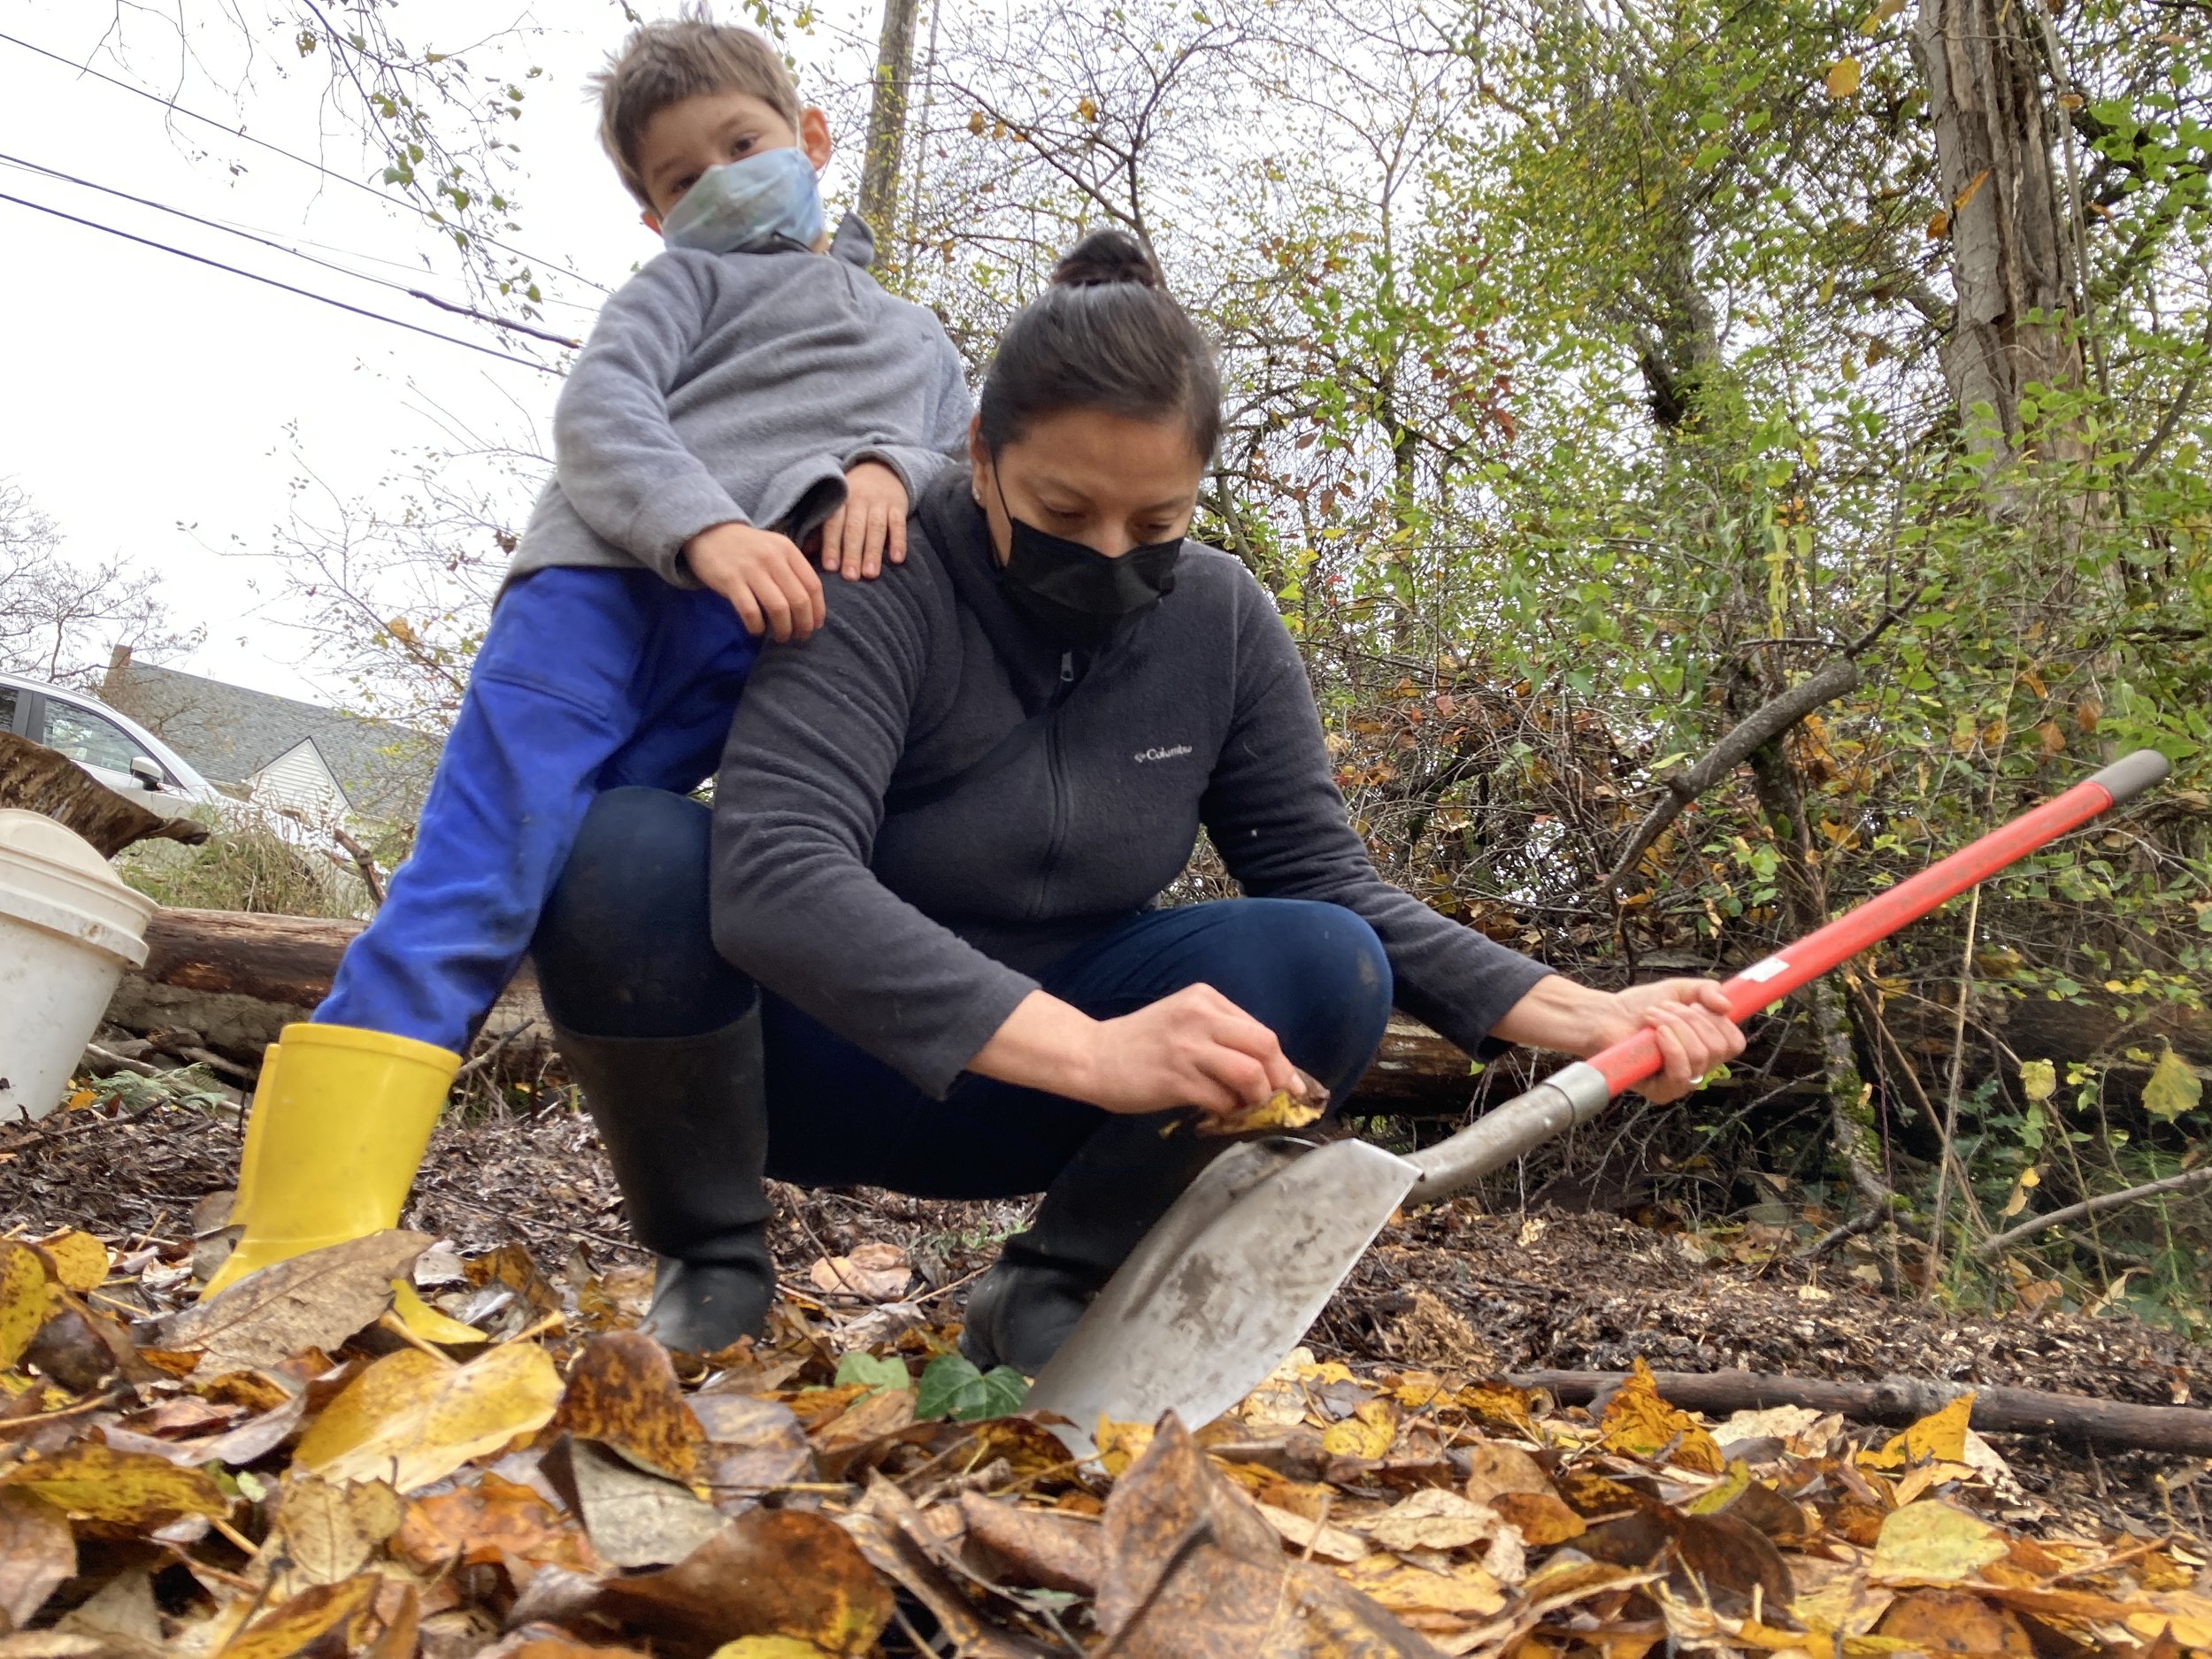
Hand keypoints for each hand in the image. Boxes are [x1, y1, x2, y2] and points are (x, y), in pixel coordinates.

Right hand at [684, 520, 825, 641]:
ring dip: (783, 629)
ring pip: (778, 608)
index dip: (818, 610)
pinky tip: (757, 630)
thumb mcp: (775, 548)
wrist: (709, 533)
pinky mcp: (730, 580)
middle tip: (800, 636)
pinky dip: (757, 627)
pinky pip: (750, 611)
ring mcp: (751, 569)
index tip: (815, 625)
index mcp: (788, 550)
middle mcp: (772, 558)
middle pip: (798, 600)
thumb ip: (793, 570)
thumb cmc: (748, 548)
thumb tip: (811, 606)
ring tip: (781, 637)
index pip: (813, 585)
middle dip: (803, 624)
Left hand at [820, 460, 909, 580]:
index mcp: (840, 500)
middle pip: (854, 528)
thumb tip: (804, 553)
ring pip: (876, 528)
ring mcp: (879, 502)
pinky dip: (899, 541)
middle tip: (850, 577)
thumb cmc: (853, 496)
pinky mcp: (898, 506)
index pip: (833, 523)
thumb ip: (821, 529)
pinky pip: (898, 524)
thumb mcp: (836, 505)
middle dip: (852, 553)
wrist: (882, 469)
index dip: (831, 545)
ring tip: (871, 574)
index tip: (830, 567)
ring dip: (873, 552)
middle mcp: (859, 500)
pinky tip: (897, 558)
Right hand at [968, 985, 1298, 1116]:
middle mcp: (1200, 1017)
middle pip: (1265, 1045)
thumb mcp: (1184, 1021)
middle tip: (1275, 1098)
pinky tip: (1220, 1112)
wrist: (1093, 1057)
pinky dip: (1230, 1110)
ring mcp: (1188, 1048)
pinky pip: (1222, 1099)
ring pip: (1250, 1073)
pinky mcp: (1176, 1078)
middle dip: (1279, 1078)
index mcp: (1206, 999)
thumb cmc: (1141, 1043)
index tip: (1288, 1083)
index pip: (1261, 1030)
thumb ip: (1221, 1035)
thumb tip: (1266, 1068)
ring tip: (1245, 1106)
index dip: (1281, 1062)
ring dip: (1257, 1097)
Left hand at [1490, 974, 1743, 1104]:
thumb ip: (1707, 990)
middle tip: (1665, 1009)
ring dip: (1677, 1027)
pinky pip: (1682, 1073)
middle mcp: (1698, 1068)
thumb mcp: (1679, 990)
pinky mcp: (1662, 1092)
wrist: (1604, 1017)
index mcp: (1706, 1047)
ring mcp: (1681, 1082)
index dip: (1720, 1021)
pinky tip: (1657, 1033)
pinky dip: (1672, 1047)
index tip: (1696, 1004)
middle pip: (1720, 1048)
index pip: (1734, 1043)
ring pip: (1701, 1056)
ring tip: (1653, 1016)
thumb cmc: (1638, 1007)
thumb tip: (1727, 1006)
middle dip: (1693, 1019)